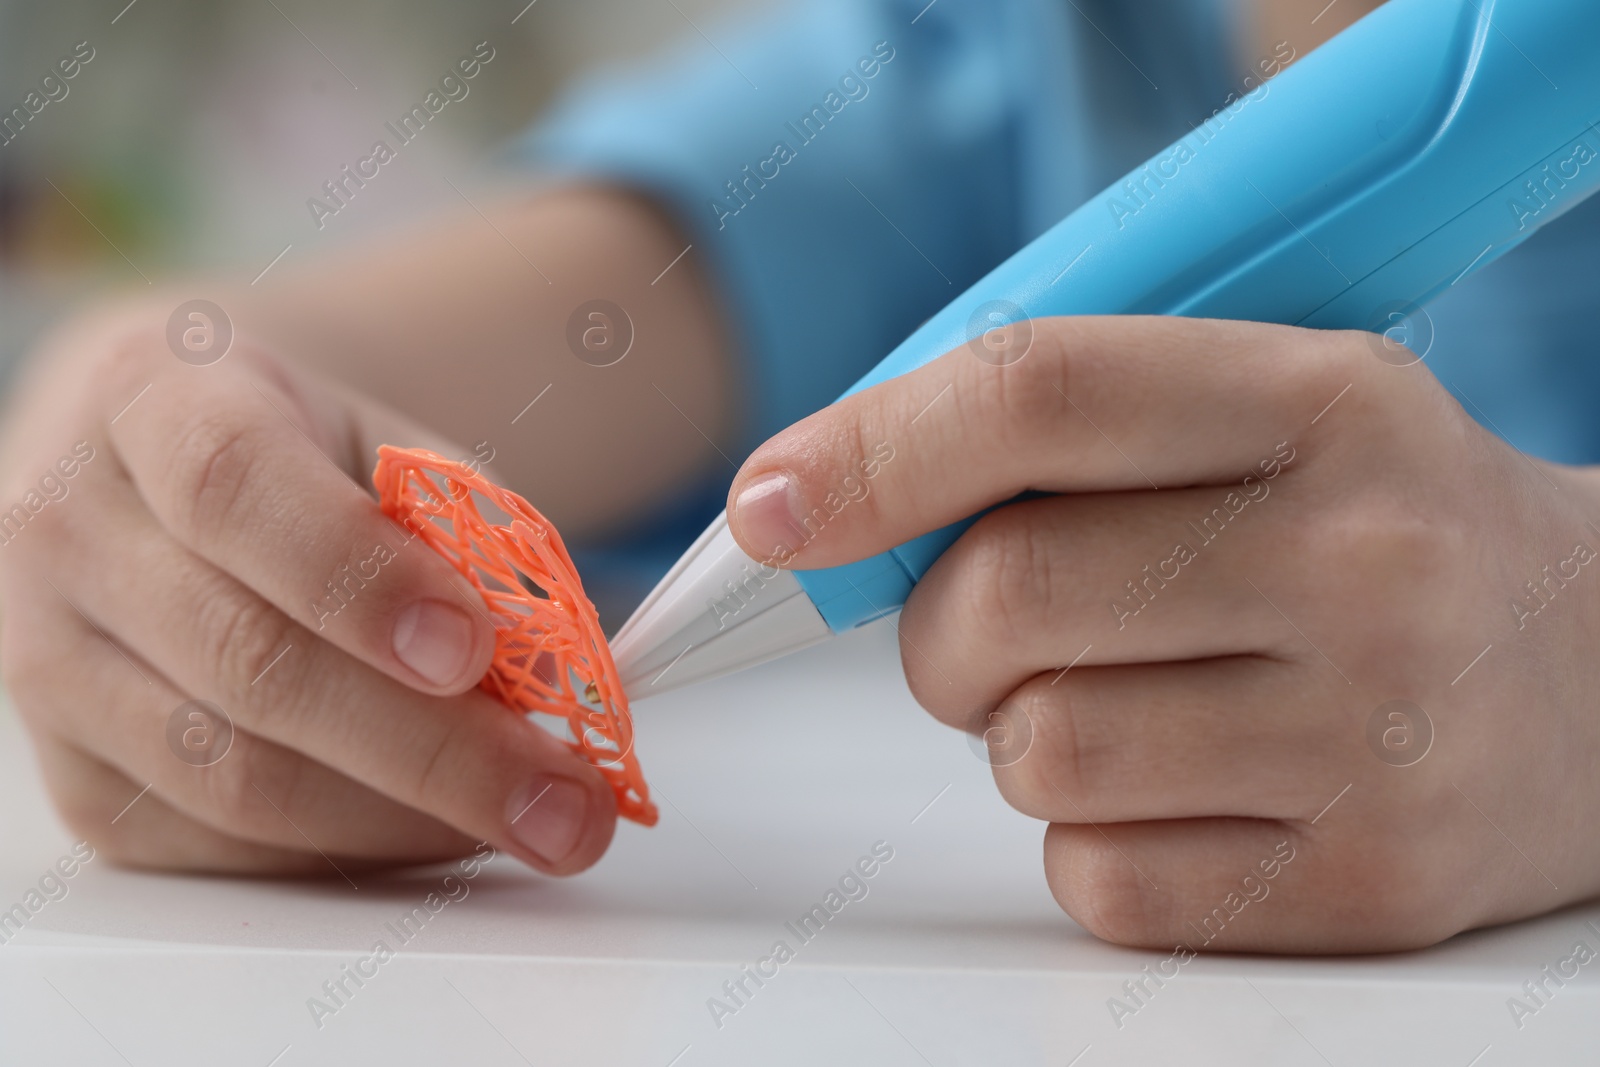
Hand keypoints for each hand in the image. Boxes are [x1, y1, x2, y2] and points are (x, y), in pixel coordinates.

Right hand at [0, 307, 615, 875]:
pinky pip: (224, 844)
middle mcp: (69, 531)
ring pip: (237, 779)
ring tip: (533, 818)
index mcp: (151, 400)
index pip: (235, 488)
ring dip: (410, 818)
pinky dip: (356, 847)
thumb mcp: (376, 436)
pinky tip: (443, 826)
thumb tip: (551, 662)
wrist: (157, 476)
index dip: (360, 579)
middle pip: (250, 664)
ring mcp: (47, 666)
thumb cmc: (294, 453)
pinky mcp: (75, 777)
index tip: (474, 652)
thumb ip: (457, 526)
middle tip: (567, 800)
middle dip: (435, 750)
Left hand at [726, 315, 1599, 952]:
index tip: (770, 505)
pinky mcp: (1366, 887)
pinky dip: (1089, 837)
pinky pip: (1096, 878)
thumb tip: (820, 507)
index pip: (1040, 392)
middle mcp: (1365, 563)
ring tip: (1126, 698)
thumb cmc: (1382, 525)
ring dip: (1021, 732)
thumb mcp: (1273, 408)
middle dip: (936, 628)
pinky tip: (1184, 787)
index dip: (868, 450)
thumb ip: (1065, 432)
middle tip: (986, 628)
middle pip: (1002, 597)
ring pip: (1034, 752)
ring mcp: (1375, 740)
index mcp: (1324, 401)